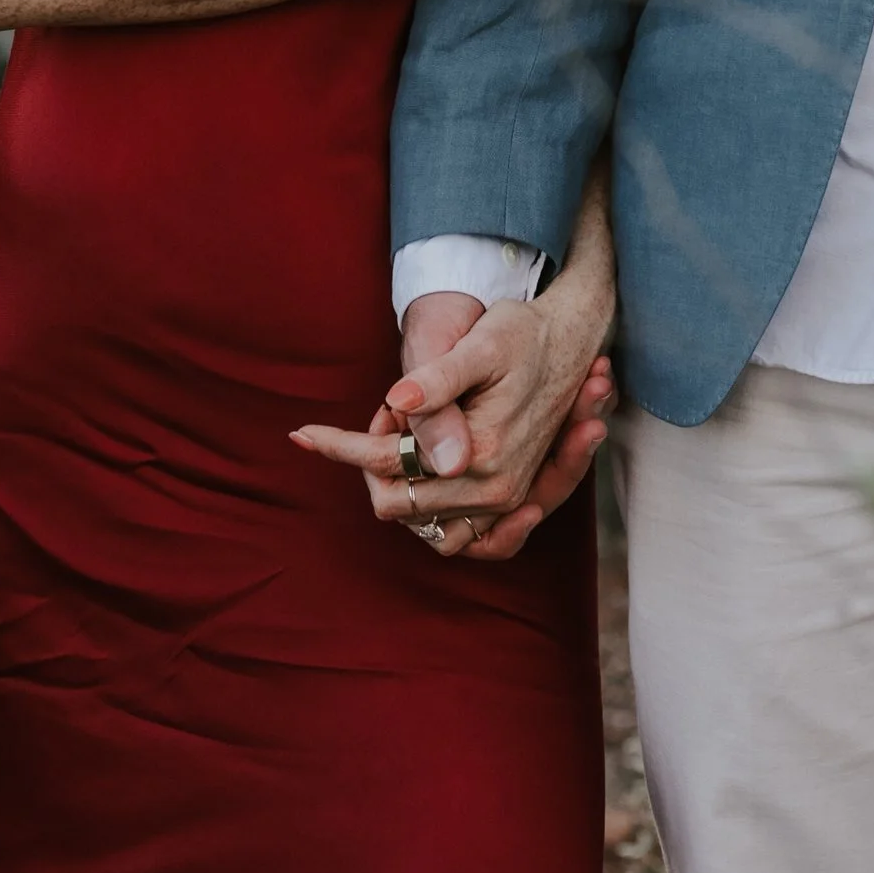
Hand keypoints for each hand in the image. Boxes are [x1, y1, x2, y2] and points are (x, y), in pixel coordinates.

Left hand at [290, 284, 615, 562]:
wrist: (570, 340)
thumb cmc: (523, 333)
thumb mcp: (482, 343)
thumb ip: (439, 381)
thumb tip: (396, 403)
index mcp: (484, 453)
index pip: (387, 461)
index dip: (341, 445)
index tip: (302, 432)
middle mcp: (496, 489)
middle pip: (397, 501)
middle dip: (373, 458)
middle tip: (385, 411)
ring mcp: (505, 501)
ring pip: (422, 523)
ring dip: (400, 486)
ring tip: (401, 433)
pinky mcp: (511, 503)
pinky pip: (460, 539)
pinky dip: (430, 515)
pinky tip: (416, 473)